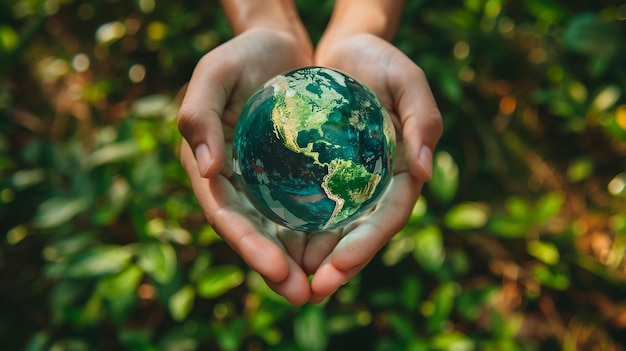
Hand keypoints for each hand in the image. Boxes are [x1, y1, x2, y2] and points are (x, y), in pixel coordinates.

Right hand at [178, 27, 314, 304]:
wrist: (276, 44)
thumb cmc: (242, 54)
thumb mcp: (215, 73)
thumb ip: (199, 116)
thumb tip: (206, 171)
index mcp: (208, 166)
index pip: (226, 214)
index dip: (248, 246)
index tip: (276, 269)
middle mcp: (233, 181)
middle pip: (252, 233)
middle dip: (274, 267)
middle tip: (303, 295)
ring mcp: (261, 181)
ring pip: (276, 230)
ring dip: (295, 261)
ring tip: (320, 288)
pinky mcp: (288, 174)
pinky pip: (299, 208)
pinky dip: (313, 233)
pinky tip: (335, 252)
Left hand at [305, 33, 442, 301]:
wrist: (348, 53)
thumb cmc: (381, 63)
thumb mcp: (408, 81)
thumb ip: (423, 119)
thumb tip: (425, 170)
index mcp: (404, 172)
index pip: (387, 218)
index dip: (365, 247)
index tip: (337, 269)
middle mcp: (378, 186)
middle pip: (359, 235)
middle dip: (337, 266)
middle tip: (310, 292)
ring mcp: (351, 184)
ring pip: (334, 231)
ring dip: (313, 259)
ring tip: (288, 282)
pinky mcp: (324, 176)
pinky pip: (312, 208)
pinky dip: (297, 230)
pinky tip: (275, 247)